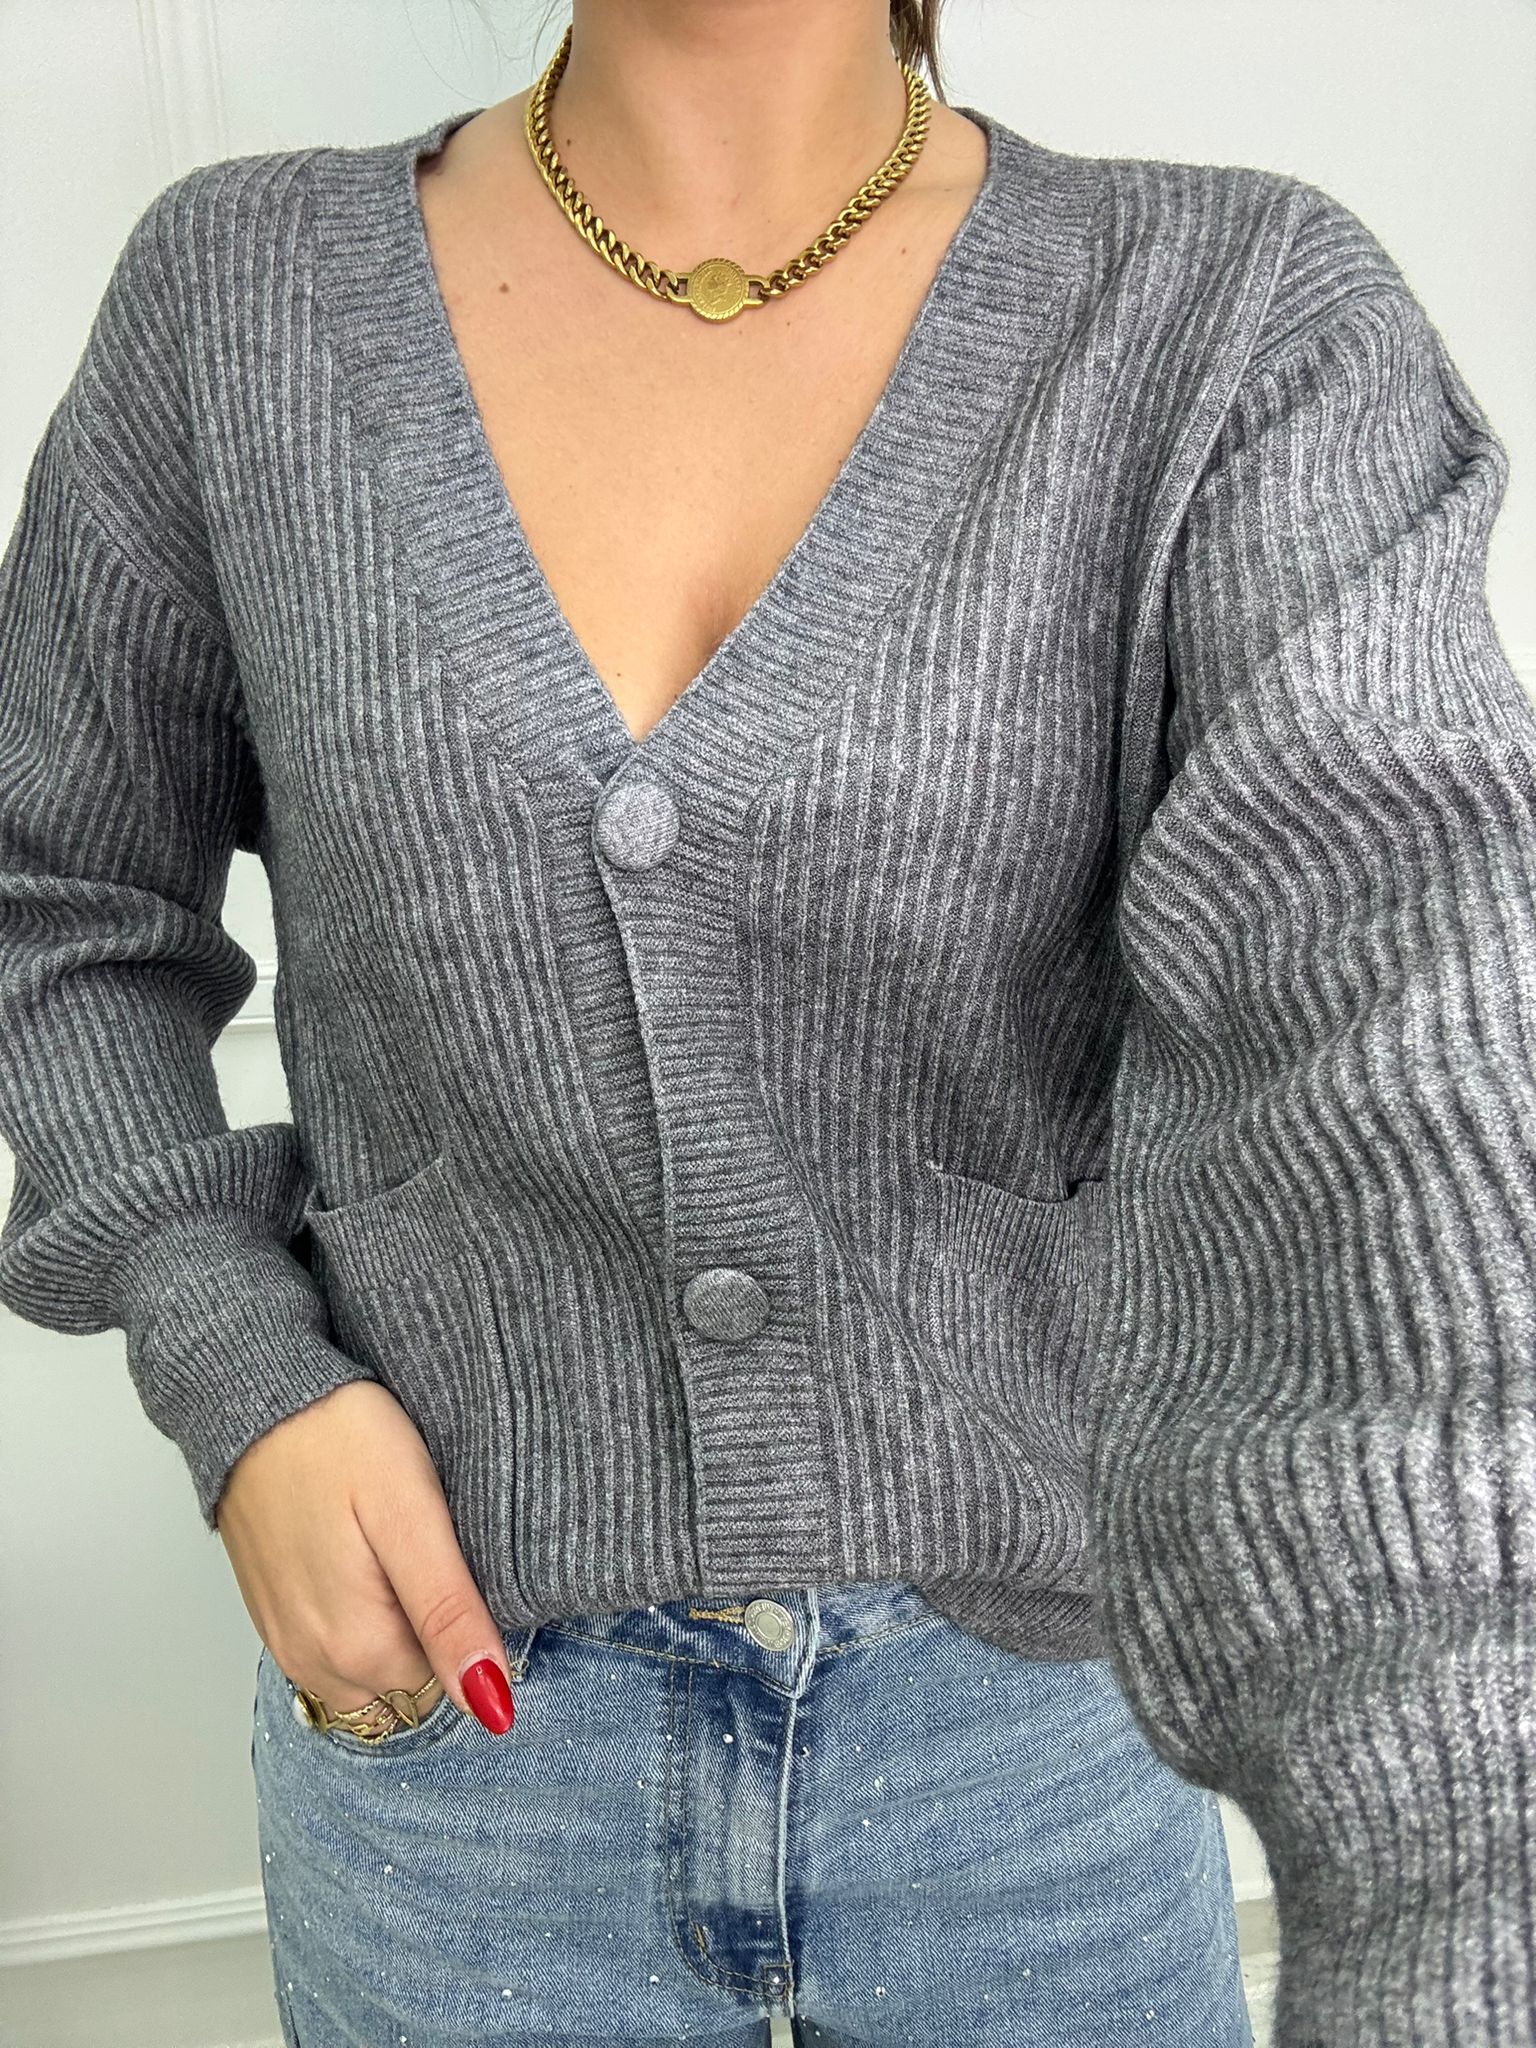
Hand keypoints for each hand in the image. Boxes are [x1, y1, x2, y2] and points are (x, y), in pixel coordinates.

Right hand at [213, 1379, 513, 1732]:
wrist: (255, 1400)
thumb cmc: (340, 1441)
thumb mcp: (413, 1518)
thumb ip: (449, 1615)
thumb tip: (492, 1705)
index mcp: (358, 1649)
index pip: (449, 1679)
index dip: (464, 1620)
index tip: (455, 1559)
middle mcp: (315, 1663)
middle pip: (409, 1679)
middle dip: (428, 1627)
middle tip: (424, 1545)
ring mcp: (287, 1643)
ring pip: (370, 1668)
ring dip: (391, 1625)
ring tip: (389, 1546)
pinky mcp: (273, 1616)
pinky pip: (332, 1647)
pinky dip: (356, 1615)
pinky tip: (358, 1554)